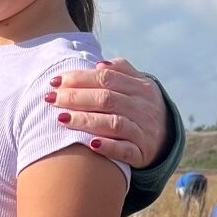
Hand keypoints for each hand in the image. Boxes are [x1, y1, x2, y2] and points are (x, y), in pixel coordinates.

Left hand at [45, 58, 168, 168]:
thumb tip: (98, 64)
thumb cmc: (139, 107)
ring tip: (62, 119)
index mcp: (140, 87)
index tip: (54, 82)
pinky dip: (109, 147)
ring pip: (114, 123)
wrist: (165, 139)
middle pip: (106, 98)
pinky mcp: (142, 152)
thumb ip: (120, 71)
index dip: (79, 78)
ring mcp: (144, 130)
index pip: (106, 78)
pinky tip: (91, 144)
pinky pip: (126, 150)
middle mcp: (143, 107)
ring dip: (86, 121)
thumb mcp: (137, 86)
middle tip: (51, 99)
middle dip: (75, 97)